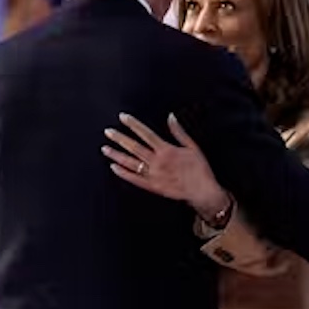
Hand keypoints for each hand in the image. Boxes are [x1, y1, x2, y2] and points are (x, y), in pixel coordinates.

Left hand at [103, 113, 228, 216]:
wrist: (202, 191)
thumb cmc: (200, 169)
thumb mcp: (193, 147)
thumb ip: (179, 132)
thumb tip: (171, 117)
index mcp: (166, 150)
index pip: (146, 133)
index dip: (133, 124)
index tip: (123, 117)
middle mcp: (157, 161)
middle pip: (134, 147)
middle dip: (120, 138)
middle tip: (108, 132)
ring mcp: (153, 174)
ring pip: (131, 163)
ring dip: (117, 155)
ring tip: (105, 148)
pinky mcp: (152, 186)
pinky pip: (134, 179)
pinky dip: (123, 173)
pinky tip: (114, 168)